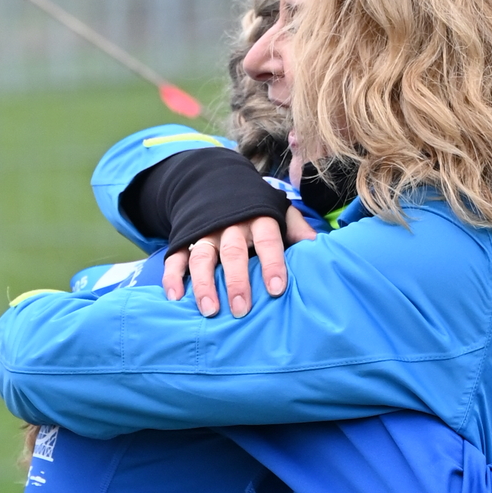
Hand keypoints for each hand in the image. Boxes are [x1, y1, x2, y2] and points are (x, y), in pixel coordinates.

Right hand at [164, 206, 314, 315]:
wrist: (217, 181)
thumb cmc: (257, 209)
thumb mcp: (279, 212)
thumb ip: (297, 229)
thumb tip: (319, 248)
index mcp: (258, 218)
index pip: (267, 240)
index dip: (272, 263)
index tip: (277, 289)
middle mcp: (229, 225)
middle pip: (232, 253)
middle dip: (236, 281)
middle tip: (241, 309)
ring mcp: (205, 233)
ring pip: (202, 257)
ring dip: (204, 284)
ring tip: (210, 310)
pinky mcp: (184, 240)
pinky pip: (175, 258)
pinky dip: (172, 277)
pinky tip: (175, 297)